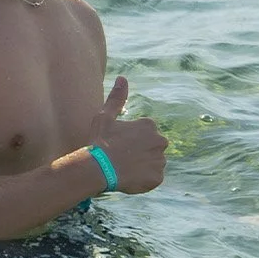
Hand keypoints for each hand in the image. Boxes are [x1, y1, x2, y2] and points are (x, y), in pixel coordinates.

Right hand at [86, 76, 167, 193]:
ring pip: (153, 163)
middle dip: (140, 152)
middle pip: (151, 148)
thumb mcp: (105, 116)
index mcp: (149, 125)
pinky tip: (129, 178)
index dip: (130, 141)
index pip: (144, 134)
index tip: (118, 145)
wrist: (98, 168)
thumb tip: (122, 78)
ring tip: (124, 169)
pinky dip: (143, 180)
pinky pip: (153, 178)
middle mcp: (160, 141)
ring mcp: (160, 160)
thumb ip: (117, 98)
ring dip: (142, 166)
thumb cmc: (100, 141)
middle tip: (121, 158)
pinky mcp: (157, 178)